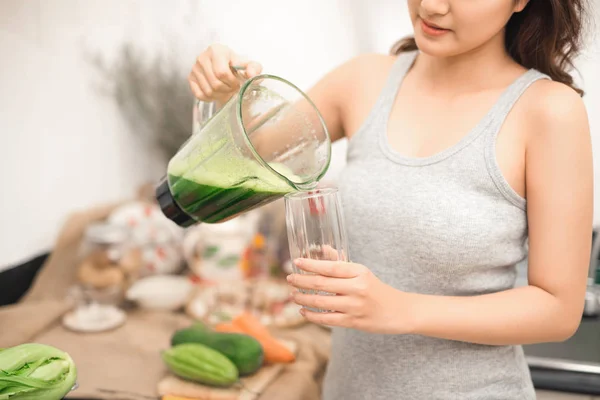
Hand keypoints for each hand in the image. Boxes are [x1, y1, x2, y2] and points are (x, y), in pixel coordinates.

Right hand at [188, 44, 262, 102]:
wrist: (226, 69)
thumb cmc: (237, 67)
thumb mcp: (248, 65)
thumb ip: (254, 68)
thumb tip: (251, 75)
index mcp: (216, 50)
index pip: (222, 73)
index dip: (232, 82)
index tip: (237, 82)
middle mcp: (202, 57)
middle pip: (215, 84)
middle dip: (227, 89)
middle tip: (232, 88)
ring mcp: (194, 68)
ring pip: (208, 91)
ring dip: (220, 95)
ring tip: (226, 90)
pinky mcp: (190, 78)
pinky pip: (200, 95)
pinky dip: (210, 98)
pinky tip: (217, 92)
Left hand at [287, 258, 415, 333]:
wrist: (399, 311)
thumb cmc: (377, 290)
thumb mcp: (362, 272)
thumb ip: (341, 263)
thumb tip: (323, 249)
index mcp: (359, 272)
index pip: (331, 266)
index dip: (311, 264)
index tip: (296, 262)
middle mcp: (357, 288)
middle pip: (322, 283)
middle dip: (302, 281)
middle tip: (290, 279)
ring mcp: (355, 306)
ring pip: (321, 302)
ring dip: (303, 298)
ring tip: (294, 295)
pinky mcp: (354, 322)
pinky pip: (327, 319)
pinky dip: (312, 315)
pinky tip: (304, 311)